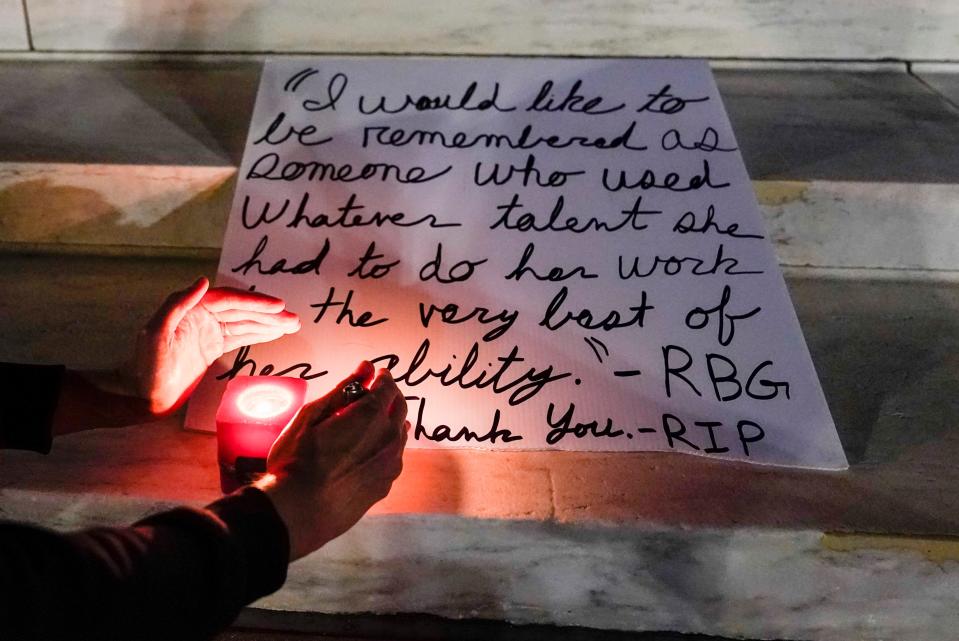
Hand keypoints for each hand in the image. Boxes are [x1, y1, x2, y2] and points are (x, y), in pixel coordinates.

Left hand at [123, 277, 299, 413]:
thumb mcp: (156, 333)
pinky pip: (240, 336)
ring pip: (244, 323)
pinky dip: (258, 334)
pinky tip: (274, 334)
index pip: (229, 300)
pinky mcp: (211, 347)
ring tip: (293, 325)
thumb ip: (177, 305)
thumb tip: (203, 281)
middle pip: (241, 310)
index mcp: (190, 308)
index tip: (278, 306)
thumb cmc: (146, 367)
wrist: (141, 397)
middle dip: (268, 313)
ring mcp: (208, 332)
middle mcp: (201, 316)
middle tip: (293, 318)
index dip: (255, 302)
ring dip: (268, 323)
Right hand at [257, 362, 408, 560]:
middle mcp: (388, 437)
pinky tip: (371, 451)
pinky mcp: (385, 485)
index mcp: (371, 415)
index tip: (376, 374)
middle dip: (390, 396)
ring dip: (390, 422)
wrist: (299, 511)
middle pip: (399, 408)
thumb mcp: (311, 416)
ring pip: (399, 435)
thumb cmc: (297, 461)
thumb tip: (366, 368)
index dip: (382, 377)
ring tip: (374, 421)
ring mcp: (390, 464)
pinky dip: (386, 447)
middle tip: (377, 393)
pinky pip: (393, 458)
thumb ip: (342, 390)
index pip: (388, 386)